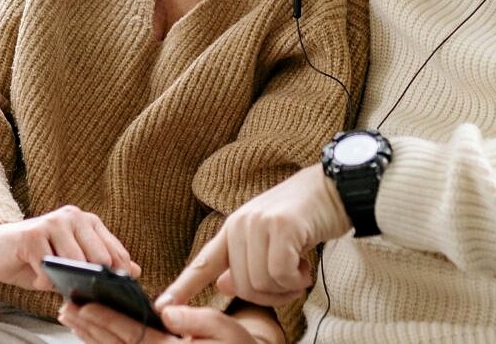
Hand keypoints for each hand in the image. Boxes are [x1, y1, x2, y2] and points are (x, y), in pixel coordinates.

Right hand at [0, 206, 139, 290]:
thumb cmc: (35, 256)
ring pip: (75, 263)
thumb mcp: (71, 261)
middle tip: (75, 289)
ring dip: (64, 280)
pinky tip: (35, 275)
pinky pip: (48, 267)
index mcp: (88, 221)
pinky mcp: (32, 234)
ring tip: (52, 279)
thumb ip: (101, 263)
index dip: (117, 276)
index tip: (111, 294)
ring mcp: (53, 222)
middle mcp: (73, 216)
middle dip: (90, 280)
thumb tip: (136, 272)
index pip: (115, 252)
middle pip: (99, 258)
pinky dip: (44, 280)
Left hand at [58, 302, 259, 343]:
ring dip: (90, 335)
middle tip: (66, 308)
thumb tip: (166, 310)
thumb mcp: (224, 329)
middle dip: (89, 326)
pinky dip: (102, 343)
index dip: (107, 319)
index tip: (85, 306)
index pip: (132, 334)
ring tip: (71, 317)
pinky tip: (90, 333)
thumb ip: (196, 320)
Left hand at [157, 164, 350, 307]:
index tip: (161, 307)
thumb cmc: (304, 218)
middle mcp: (241, 225)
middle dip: (268, 294)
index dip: (182, 287)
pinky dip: (296, 279)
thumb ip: (244, 261)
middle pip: (240, 285)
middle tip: (290, 280)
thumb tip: (222, 285)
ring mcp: (259, 224)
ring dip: (285, 287)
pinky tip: (305, 265)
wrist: (333, 188)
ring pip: (260, 282)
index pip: (203, 263)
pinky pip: (280, 274)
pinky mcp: (282, 227)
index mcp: (233, 228)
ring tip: (298, 269)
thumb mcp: (269, 239)